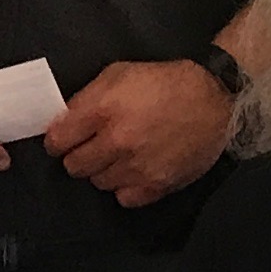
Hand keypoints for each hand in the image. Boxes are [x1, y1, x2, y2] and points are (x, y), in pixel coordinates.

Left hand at [43, 58, 236, 209]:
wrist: (212, 99)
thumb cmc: (164, 82)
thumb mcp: (118, 73)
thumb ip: (86, 98)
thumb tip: (63, 121)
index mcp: (104, 110)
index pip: (57, 140)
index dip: (58, 139)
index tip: (65, 138)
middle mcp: (117, 142)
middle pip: (74, 166)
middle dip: (78, 155)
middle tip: (93, 146)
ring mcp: (137, 167)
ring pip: (98, 183)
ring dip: (103, 171)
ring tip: (119, 156)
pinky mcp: (157, 185)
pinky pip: (123, 198)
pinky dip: (125, 187)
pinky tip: (134, 171)